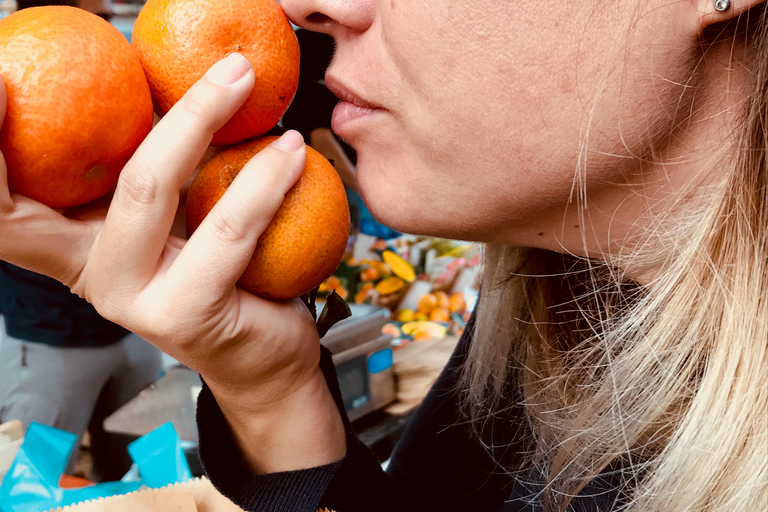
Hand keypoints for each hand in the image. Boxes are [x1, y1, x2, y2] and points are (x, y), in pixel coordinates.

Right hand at [0, 53, 345, 471]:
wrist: (262, 356)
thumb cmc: (221, 280)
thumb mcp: (177, 222)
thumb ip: (158, 172)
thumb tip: (170, 86)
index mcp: (77, 246)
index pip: (8, 204)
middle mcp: (94, 274)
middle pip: (86, 172)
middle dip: (159, 106)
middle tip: (218, 64)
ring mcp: (134, 299)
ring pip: (150, 188)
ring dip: (206, 119)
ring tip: (246, 82)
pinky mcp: (185, 315)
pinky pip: (228, 230)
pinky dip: (266, 180)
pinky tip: (293, 152)